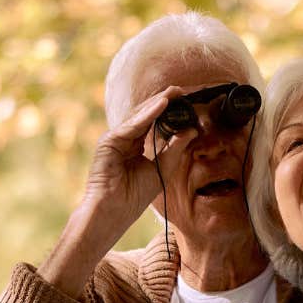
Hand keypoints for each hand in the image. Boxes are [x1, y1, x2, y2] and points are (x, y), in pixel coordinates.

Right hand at [80, 86, 197, 233]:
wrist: (114, 211)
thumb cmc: (134, 196)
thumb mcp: (162, 170)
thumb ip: (175, 150)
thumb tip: (192, 131)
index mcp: (135, 146)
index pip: (154, 123)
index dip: (170, 112)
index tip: (187, 103)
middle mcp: (125, 139)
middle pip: (146, 115)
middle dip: (164, 101)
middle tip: (183, 91)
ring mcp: (116, 138)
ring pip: (139, 115)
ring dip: (158, 102)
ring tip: (175, 93)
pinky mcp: (110, 141)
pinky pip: (133, 124)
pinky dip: (148, 114)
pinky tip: (162, 105)